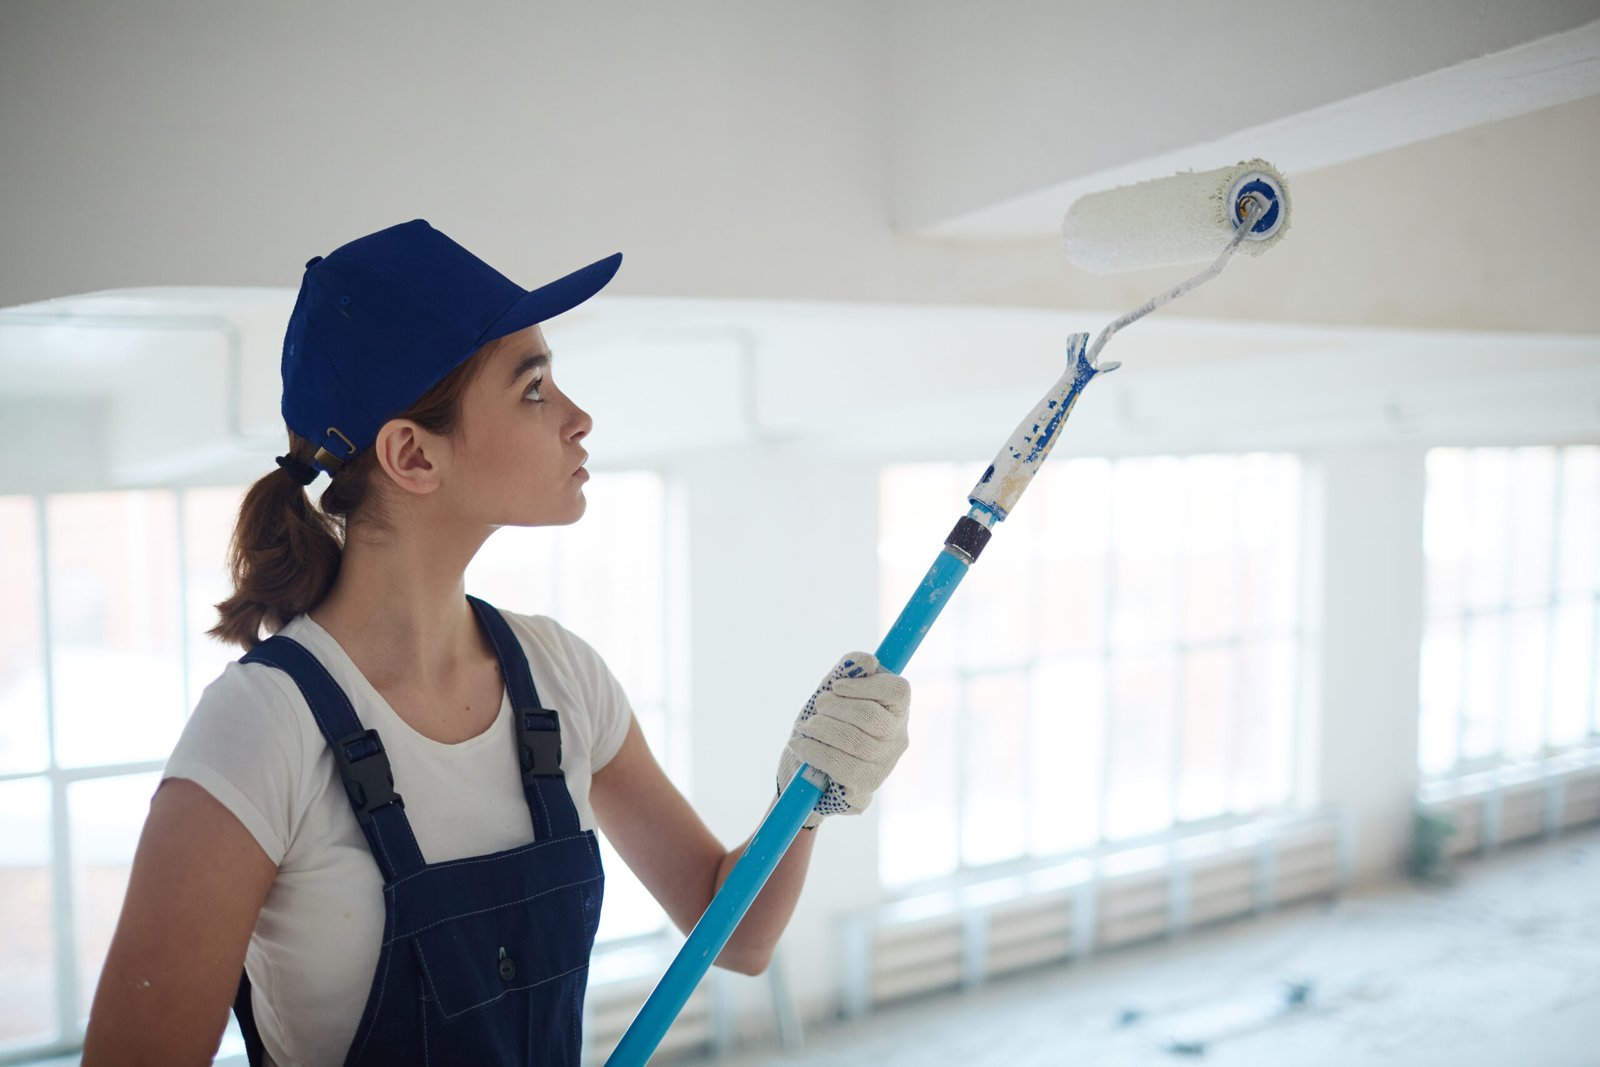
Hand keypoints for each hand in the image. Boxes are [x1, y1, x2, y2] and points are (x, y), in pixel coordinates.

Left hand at [776, 652, 910, 827]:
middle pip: (870, 716)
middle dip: (834, 707)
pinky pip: (840, 766)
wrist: (805, 772)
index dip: (865, 685)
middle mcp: (897, 740)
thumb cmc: (825, 725)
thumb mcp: (832, 692)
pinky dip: (813, 751)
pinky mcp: (863, 790)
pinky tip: (800, 745)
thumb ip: (847, 670)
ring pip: (854, 741)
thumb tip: (868, 660)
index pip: (898, 691)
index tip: (837, 686)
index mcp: (896, 711)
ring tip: (805, 726)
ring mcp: (883, 768)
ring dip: (820, 729)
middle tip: (818, 706)